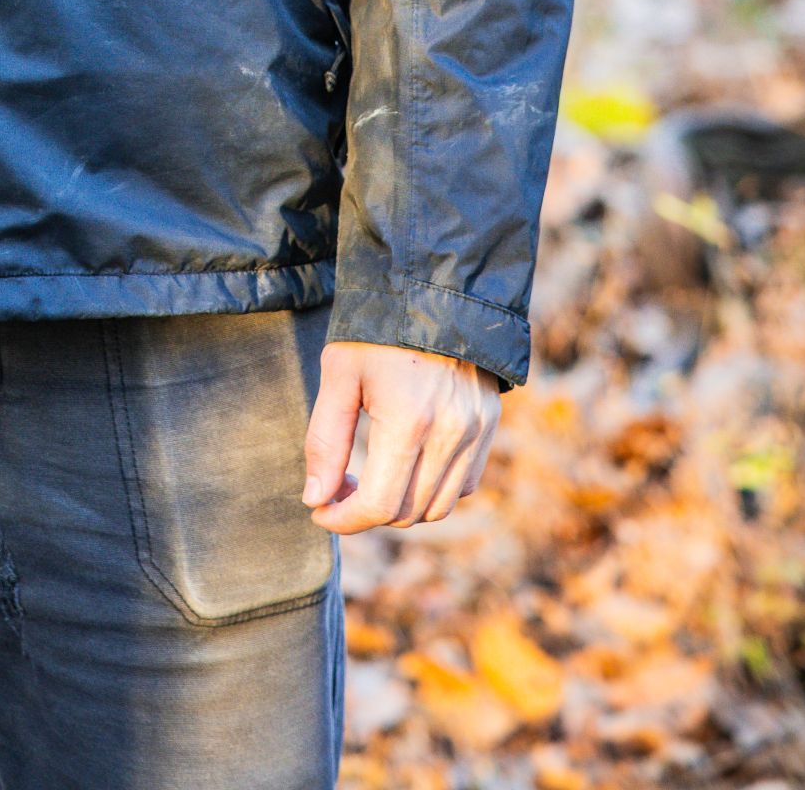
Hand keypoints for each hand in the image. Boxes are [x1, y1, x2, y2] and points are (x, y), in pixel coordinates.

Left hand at [302, 339, 497, 532]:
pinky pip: (463, 485)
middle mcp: (451, 433)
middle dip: (366, 513)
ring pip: (438, 507)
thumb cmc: (377, 328)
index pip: (379, 506)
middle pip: (408, 513)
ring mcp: (476, 432)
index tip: (320, 510)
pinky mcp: (489, 426)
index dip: (344, 519)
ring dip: (401, 507)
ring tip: (371, 479)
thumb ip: (325, 440)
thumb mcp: (339, 373)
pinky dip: (433, 490)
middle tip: (339, 489)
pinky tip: (408, 465)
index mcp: (410, 420)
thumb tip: (315, 499)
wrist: (433, 285)